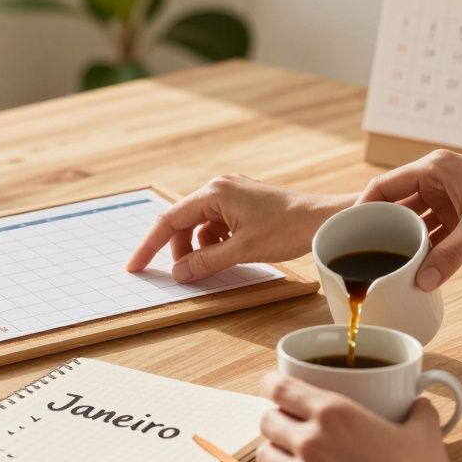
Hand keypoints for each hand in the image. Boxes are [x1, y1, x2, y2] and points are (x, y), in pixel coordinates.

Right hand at [125, 175, 353, 282]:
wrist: (325, 219)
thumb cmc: (288, 228)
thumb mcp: (242, 250)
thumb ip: (206, 262)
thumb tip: (179, 273)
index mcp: (215, 192)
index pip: (169, 220)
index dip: (150, 246)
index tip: (136, 266)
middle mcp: (220, 187)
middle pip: (183, 222)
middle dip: (181, 249)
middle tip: (185, 274)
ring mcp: (233, 193)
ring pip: (201, 225)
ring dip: (201, 248)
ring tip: (215, 265)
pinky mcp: (245, 203)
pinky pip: (218, 224)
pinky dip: (217, 242)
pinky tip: (230, 255)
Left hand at [258, 373, 461, 461]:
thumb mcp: (424, 431)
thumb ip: (416, 410)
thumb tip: (419, 402)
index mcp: (332, 412)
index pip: (279, 387)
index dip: (271, 384)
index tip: (273, 386)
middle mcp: (308, 440)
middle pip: (266, 420)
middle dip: (275, 418)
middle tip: (289, 423)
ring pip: (264, 455)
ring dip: (275, 451)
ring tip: (290, 454)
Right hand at [359, 150, 461, 290]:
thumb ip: (447, 258)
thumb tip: (419, 283)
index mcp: (436, 167)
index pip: (385, 185)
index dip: (363, 207)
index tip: (348, 232)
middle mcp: (439, 180)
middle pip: (397, 205)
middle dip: (383, 229)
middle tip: (363, 255)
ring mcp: (450, 199)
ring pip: (415, 222)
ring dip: (405, 243)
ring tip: (384, 266)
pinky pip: (433, 234)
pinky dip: (425, 250)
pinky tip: (413, 268)